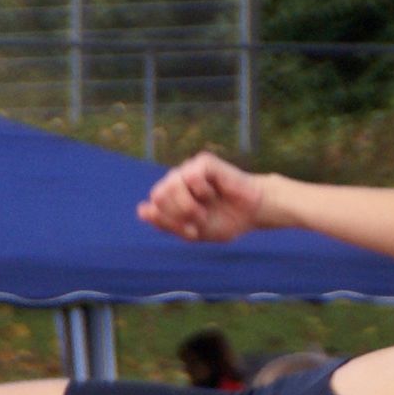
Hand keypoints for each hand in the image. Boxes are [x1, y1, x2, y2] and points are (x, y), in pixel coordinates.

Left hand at [138, 152, 264, 241]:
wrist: (252, 214)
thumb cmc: (224, 222)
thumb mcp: (193, 232)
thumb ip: (167, 223)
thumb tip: (141, 210)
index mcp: (171, 199)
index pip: (152, 209)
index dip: (170, 224)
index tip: (191, 232)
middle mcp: (176, 181)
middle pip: (158, 196)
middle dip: (178, 214)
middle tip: (198, 221)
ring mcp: (188, 170)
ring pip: (170, 185)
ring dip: (188, 206)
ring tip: (204, 211)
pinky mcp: (203, 162)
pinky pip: (191, 176)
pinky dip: (202, 191)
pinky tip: (213, 192)